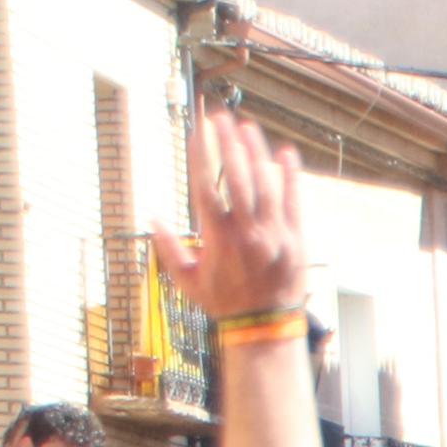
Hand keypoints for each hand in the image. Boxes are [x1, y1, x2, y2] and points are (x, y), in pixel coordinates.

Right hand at [152, 108, 308, 323]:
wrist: (264, 328)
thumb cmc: (224, 304)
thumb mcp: (187, 280)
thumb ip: (168, 248)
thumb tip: (150, 217)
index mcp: (218, 238)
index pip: (205, 187)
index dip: (200, 157)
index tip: (197, 132)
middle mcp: (247, 232)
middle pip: (236, 178)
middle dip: (228, 144)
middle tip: (221, 117)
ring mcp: (274, 235)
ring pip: (265, 185)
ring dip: (256, 153)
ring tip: (247, 127)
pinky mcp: (296, 240)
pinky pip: (295, 203)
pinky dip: (291, 178)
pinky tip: (286, 154)